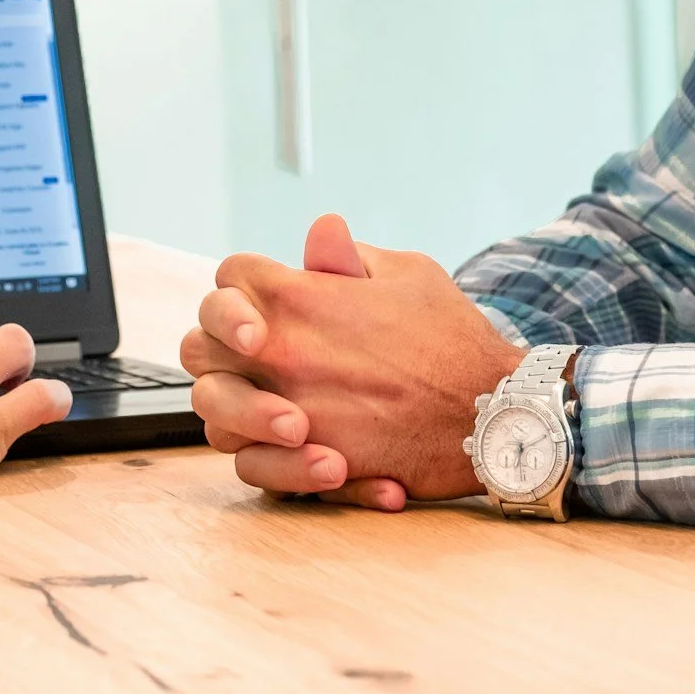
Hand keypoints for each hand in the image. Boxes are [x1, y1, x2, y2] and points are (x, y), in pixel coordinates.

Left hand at [179, 214, 524, 505]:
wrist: (494, 413)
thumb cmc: (453, 338)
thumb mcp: (406, 274)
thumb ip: (348, 256)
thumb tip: (320, 232)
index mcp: (298, 297)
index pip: (230, 277)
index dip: (245, 287)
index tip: (268, 301)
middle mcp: (281, 351)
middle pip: (200, 343)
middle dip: (220, 343)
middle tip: (252, 353)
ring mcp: (287, 407)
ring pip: (211, 406)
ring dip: (231, 401)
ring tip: (268, 400)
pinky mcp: (305, 459)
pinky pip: (246, 461)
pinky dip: (258, 455)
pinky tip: (289, 442)